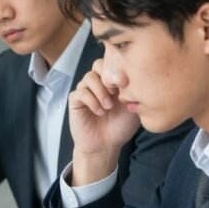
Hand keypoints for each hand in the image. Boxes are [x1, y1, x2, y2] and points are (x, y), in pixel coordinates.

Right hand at [68, 59, 138, 183]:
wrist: (106, 145)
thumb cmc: (121, 126)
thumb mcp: (133, 106)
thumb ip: (132, 90)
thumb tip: (131, 76)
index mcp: (114, 82)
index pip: (113, 62)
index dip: (118, 68)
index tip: (126, 82)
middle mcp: (99, 83)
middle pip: (98, 64)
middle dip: (107, 76)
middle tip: (116, 90)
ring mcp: (86, 91)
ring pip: (89, 77)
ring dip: (100, 91)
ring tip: (108, 106)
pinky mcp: (76, 101)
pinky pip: (80, 92)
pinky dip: (91, 101)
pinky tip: (99, 111)